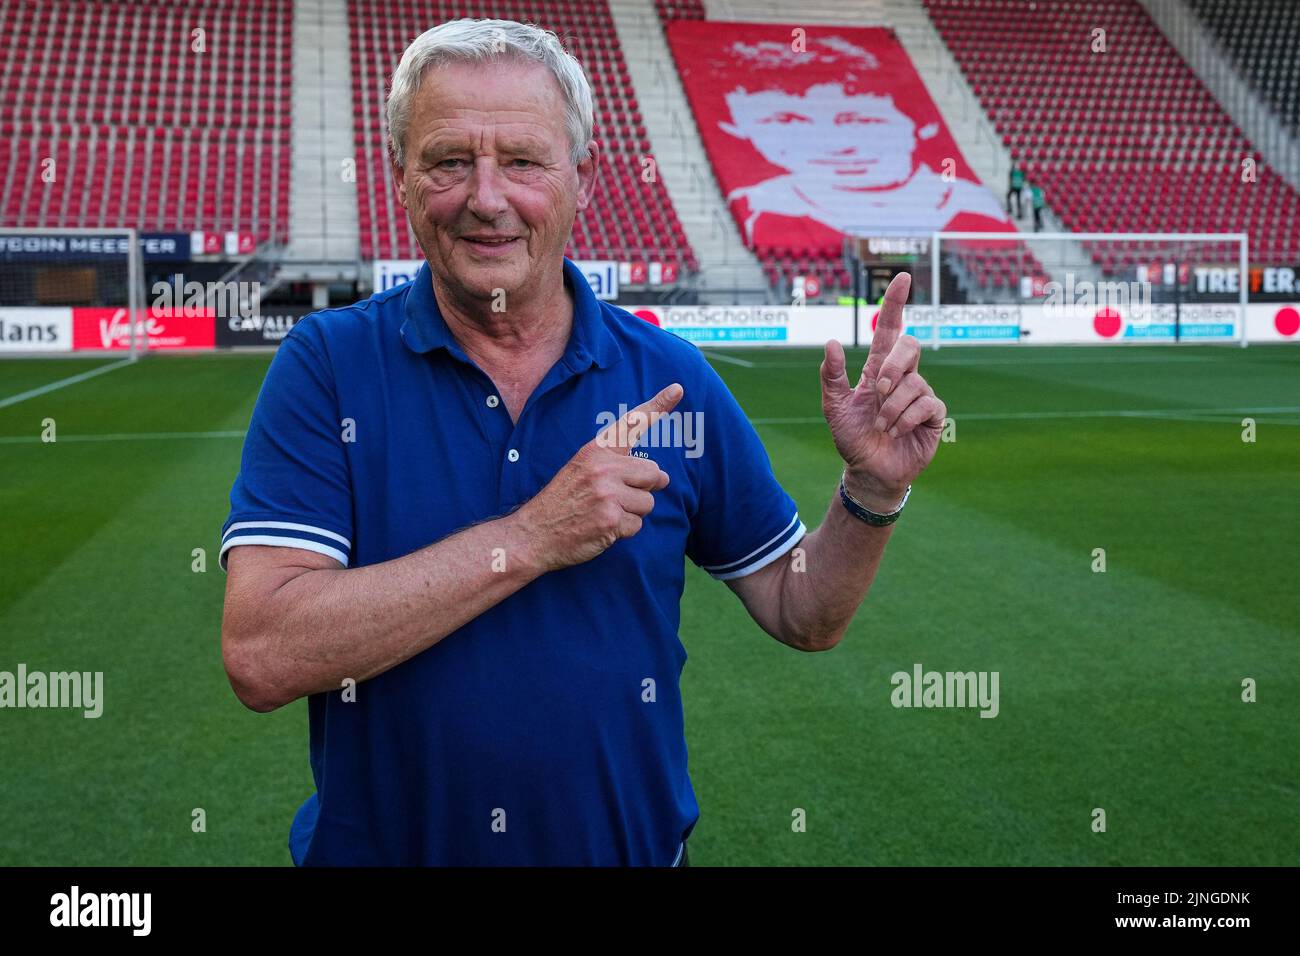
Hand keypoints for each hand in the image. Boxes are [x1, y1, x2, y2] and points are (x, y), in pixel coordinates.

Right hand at [515, 383, 682, 571]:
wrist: (533, 533)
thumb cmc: (562, 502)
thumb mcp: (582, 470)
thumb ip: (621, 467)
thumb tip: (665, 477)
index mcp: (595, 450)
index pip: (631, 424)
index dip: (657, 406)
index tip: (677, 389)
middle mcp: (603, 468)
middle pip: (653, 473)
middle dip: (642, 489)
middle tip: (614, 498)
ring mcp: (607, 494)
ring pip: (648, 503)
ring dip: (632, 513)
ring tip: (603, 513)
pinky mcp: (611, 520)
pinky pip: (637, 525)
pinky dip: (623, 531)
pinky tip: (601, 529)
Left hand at [820, 273, 945, 510]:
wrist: (868, 471)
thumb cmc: (852, 437)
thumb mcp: (833, 407)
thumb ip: (832, 377)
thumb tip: (831, 342)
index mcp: (878, 369)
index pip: (890, 329)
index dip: (895, 303)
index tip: (902, 278)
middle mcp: (902, 377)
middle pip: (910, 346)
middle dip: (893, 365)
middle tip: (877, 390)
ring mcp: (920, 394)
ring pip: (914, 382)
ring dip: (890, 408)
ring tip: (880, 427)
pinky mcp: (933, 415)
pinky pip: (926, 404)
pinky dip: (905, 419)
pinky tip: (895, 432)